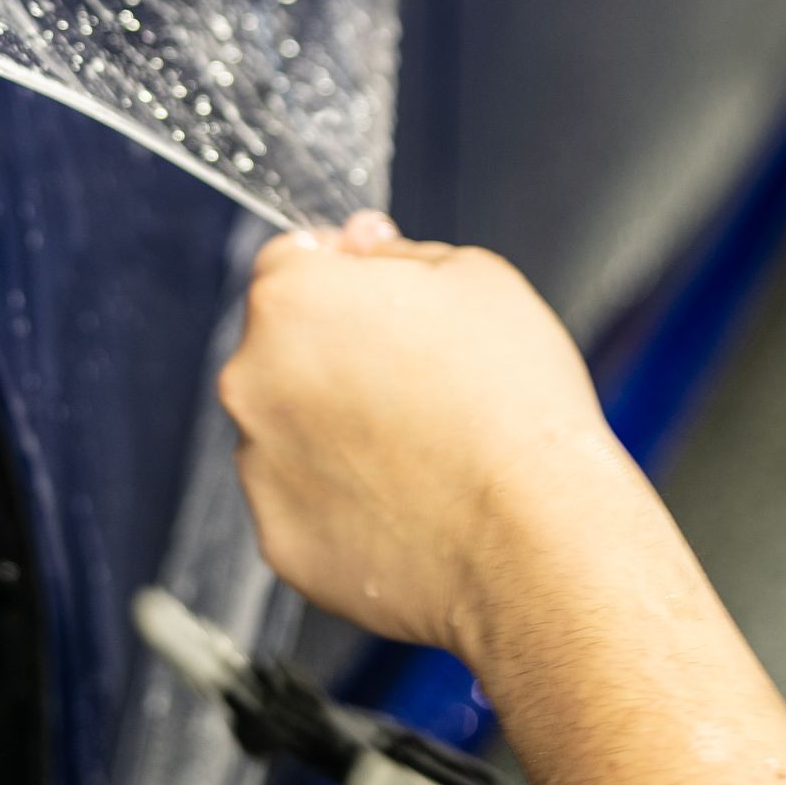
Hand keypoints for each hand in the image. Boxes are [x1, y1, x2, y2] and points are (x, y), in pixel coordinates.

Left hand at [217, 214, 636, 667]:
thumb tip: (362, 245)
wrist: (534, 538)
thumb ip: (397, 252)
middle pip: (281, 349)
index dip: (340, 276)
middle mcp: (252, 378)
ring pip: (287, 430)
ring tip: (419, 454)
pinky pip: (301, 505)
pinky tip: (405, 505)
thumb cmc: (514, 406)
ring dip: (331, 432)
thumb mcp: (476, 278)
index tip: (380, 302)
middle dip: (334, 356)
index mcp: (291, 299)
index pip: (288, 262)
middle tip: (417, 384)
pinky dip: (340, 503)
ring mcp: (259, 466)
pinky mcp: (278, 540)